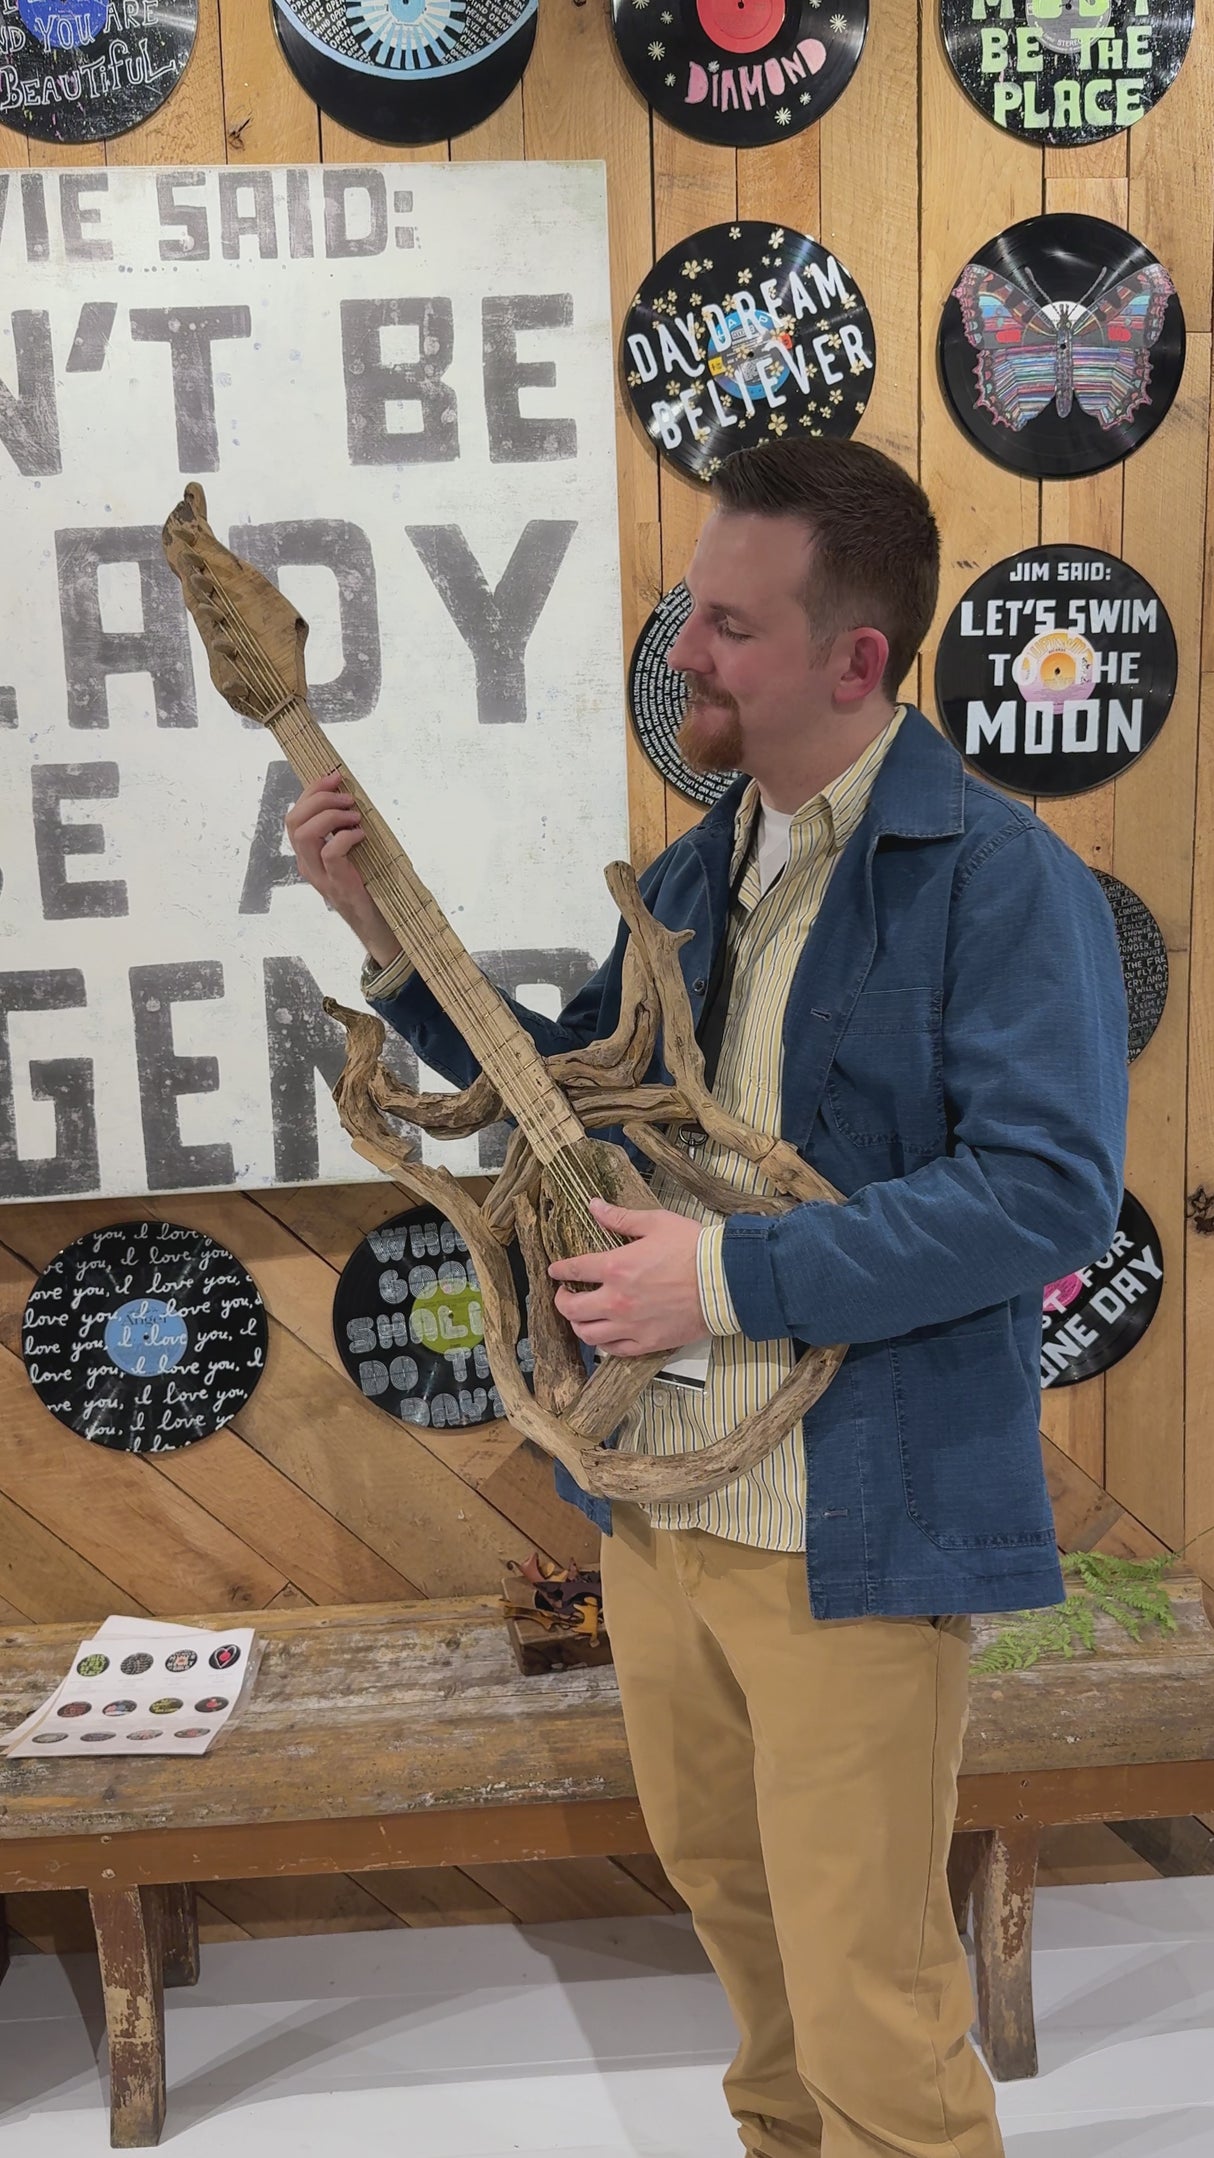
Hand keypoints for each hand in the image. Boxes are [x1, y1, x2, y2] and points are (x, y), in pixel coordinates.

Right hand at [285, 769, 398, 964]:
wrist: (378, 924)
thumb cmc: (367, 885)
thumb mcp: (351, 853)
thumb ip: (343, 830)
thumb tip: (351, 797)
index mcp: (307, 853)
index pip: (295, 815)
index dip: (311, 791)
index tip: (334, 777)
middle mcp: (307, 863)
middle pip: (294, 820)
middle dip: (318, 799)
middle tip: (346, 798)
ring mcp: (320, 876)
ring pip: (305, 834)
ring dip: (330, 816)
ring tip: (353, 816)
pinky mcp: (337, 883)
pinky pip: (330, 852)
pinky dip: (346, 836)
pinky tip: (361, 835)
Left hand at [548, 1196, 705, 1356]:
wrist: (725, 1281)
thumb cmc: (693, 1248)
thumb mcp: (656, 1223)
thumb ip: (620, 1217)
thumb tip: (594, 1206)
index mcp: (616, 1267)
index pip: (574, 1269)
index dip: (559, 1269)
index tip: (555, 1270)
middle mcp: (617, 1300)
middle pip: (572, 1309)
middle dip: (561, 1301)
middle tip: (564, 1295)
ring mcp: (631, 1325)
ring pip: (588, 1334)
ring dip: (578, 1325)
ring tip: (581, 1317)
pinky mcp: (647, 1342)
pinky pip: (614, 1351)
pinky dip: (604, 1344)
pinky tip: (605, 1335)